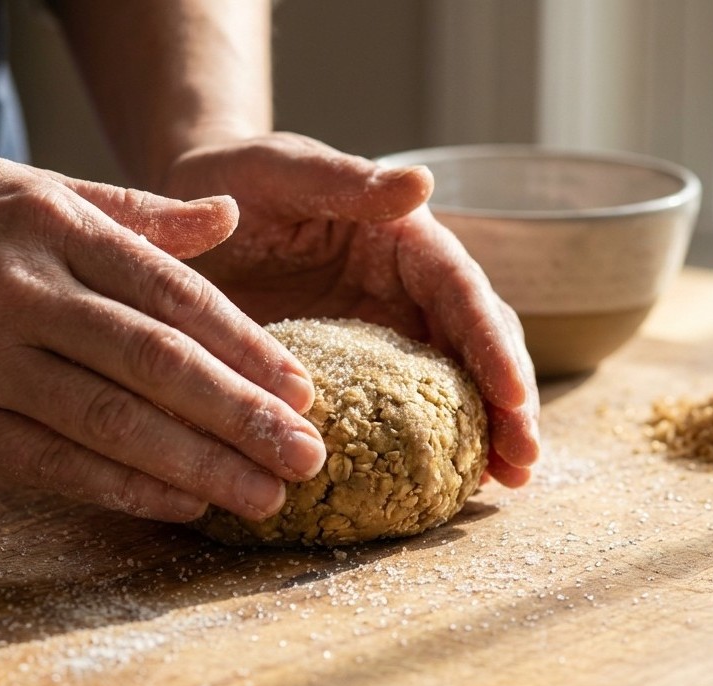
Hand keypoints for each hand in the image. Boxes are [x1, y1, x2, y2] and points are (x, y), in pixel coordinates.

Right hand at [0, 155, 327, 520]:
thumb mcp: (24, 188)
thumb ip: (130, 213)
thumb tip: (228, 216)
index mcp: (48, 225)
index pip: (173, 295)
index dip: (247, 348)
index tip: (303, 390)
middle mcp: (18, 291)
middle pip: (156, 364)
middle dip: (243, 417)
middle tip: (309, 457)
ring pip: (110, 423)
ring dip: (199, 466)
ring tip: (265, 497)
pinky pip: (50, 464)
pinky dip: (122, 488)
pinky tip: (181, 504)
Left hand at [161, 133, 540, 484]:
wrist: (190, 222)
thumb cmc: (236, 181)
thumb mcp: (283, 171)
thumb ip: (345, 179)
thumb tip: (422, 182)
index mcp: (404, 237)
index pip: (462, 291)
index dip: (491, 344)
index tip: (513, 397)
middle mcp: (410, 289)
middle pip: (477, 345)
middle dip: (507, 402)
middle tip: (522, 461)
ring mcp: (388, 334)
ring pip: (452, 385)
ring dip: (483, 433)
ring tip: (505, 482)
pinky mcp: (359, 373)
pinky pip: (400, 413)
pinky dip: (430, 446)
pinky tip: (448, 488)